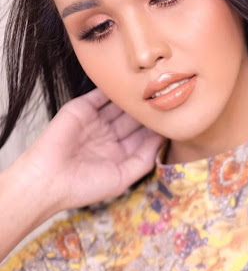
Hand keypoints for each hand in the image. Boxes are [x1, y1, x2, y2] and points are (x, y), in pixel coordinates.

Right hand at [22, 88, 165, 210]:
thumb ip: (145, 159)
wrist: (48, 179)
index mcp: (120, 153)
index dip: (158, 128)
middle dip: (149, 111)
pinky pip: (101, 95)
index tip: (175, 118)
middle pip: (135, 119)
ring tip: (153, 88)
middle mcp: (110, 135)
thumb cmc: (85, 186)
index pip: (145, 136)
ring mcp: (97, 121)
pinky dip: (114, 89)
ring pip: (121, 105)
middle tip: (168, 98)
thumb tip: (163, 139)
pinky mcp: (82, 108)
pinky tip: (130, 84)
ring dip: (134, 98)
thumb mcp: (123, 177)